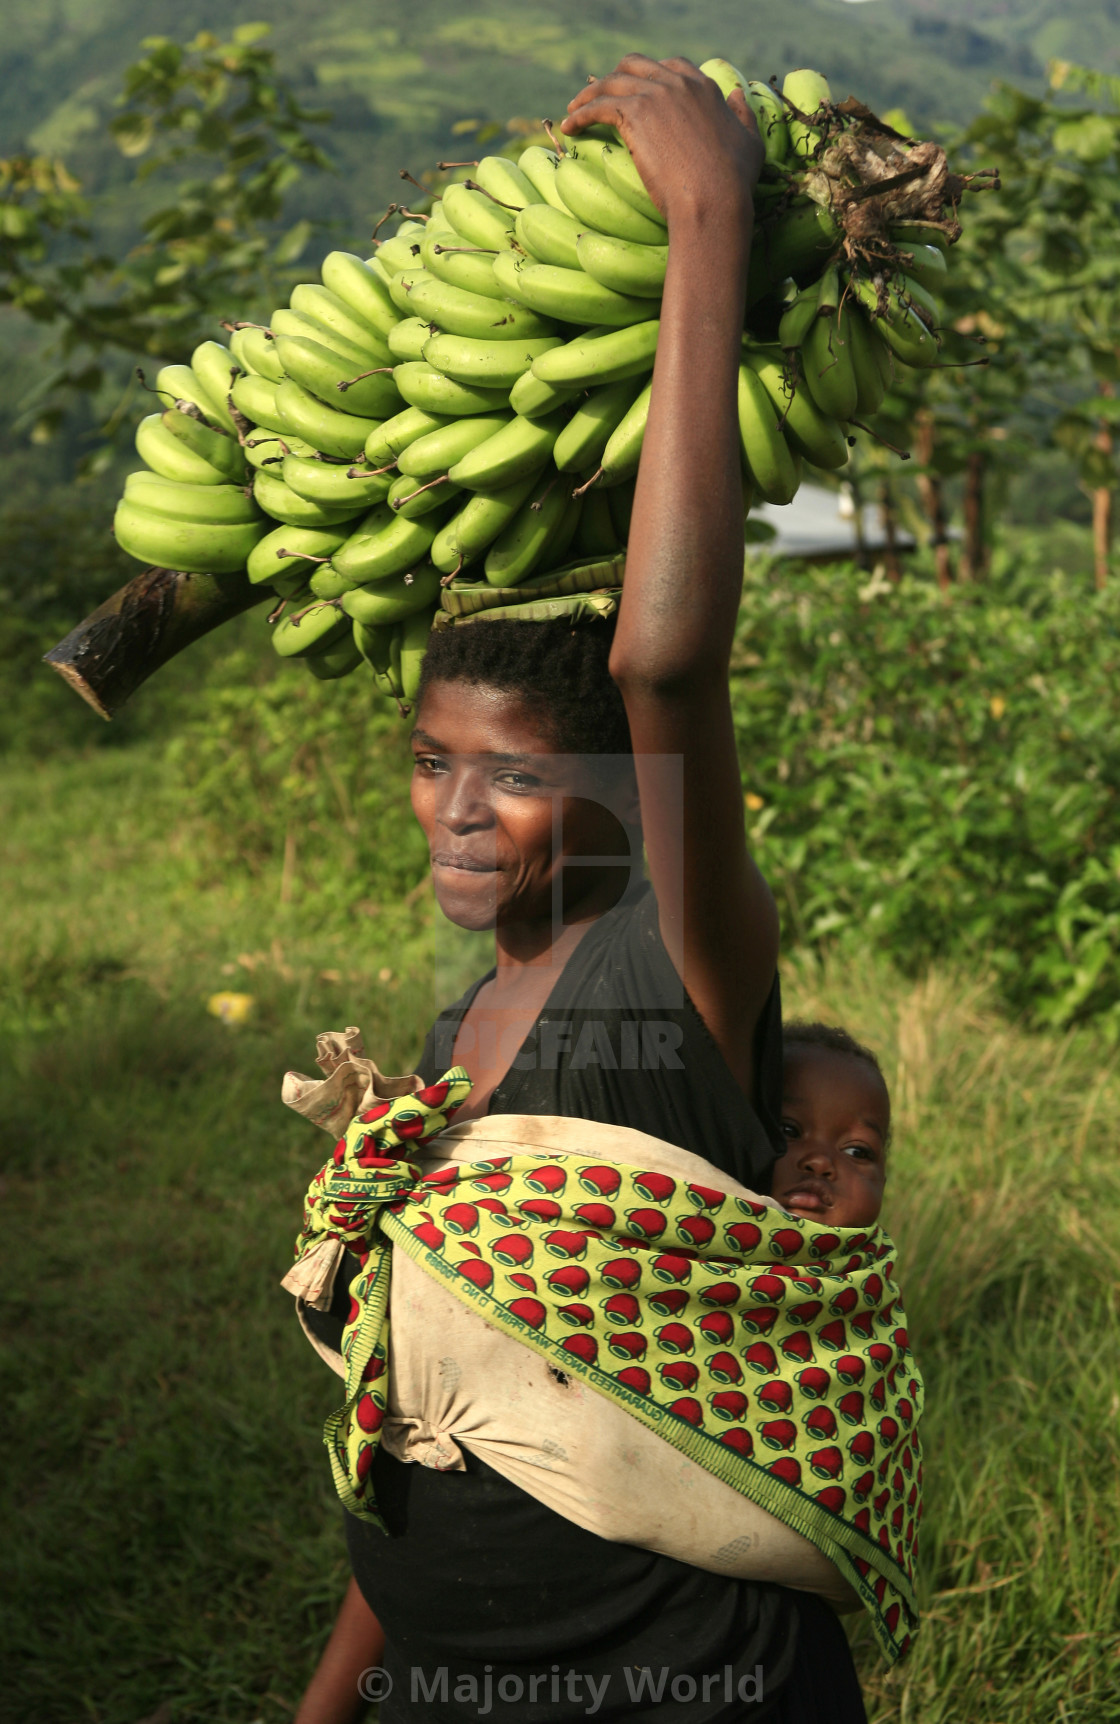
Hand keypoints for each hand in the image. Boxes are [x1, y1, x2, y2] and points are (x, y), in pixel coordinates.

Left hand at [562, 55, 761, 227]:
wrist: (715, 200)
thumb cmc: (735, 182)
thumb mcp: (750, 143)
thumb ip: (743, 114)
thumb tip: (736, 94)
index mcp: (704, 87)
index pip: (671, 65)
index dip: (650, 75)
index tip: (636, 89)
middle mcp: (678, 83)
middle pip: (635, 65)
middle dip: (615, 77)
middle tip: (599, 96)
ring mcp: (656, 95)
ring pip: (610, 83)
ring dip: (588, 95)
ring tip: (574, 112)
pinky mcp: (634, 113)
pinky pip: (597, 105)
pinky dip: (580, 114)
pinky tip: (569, 127)